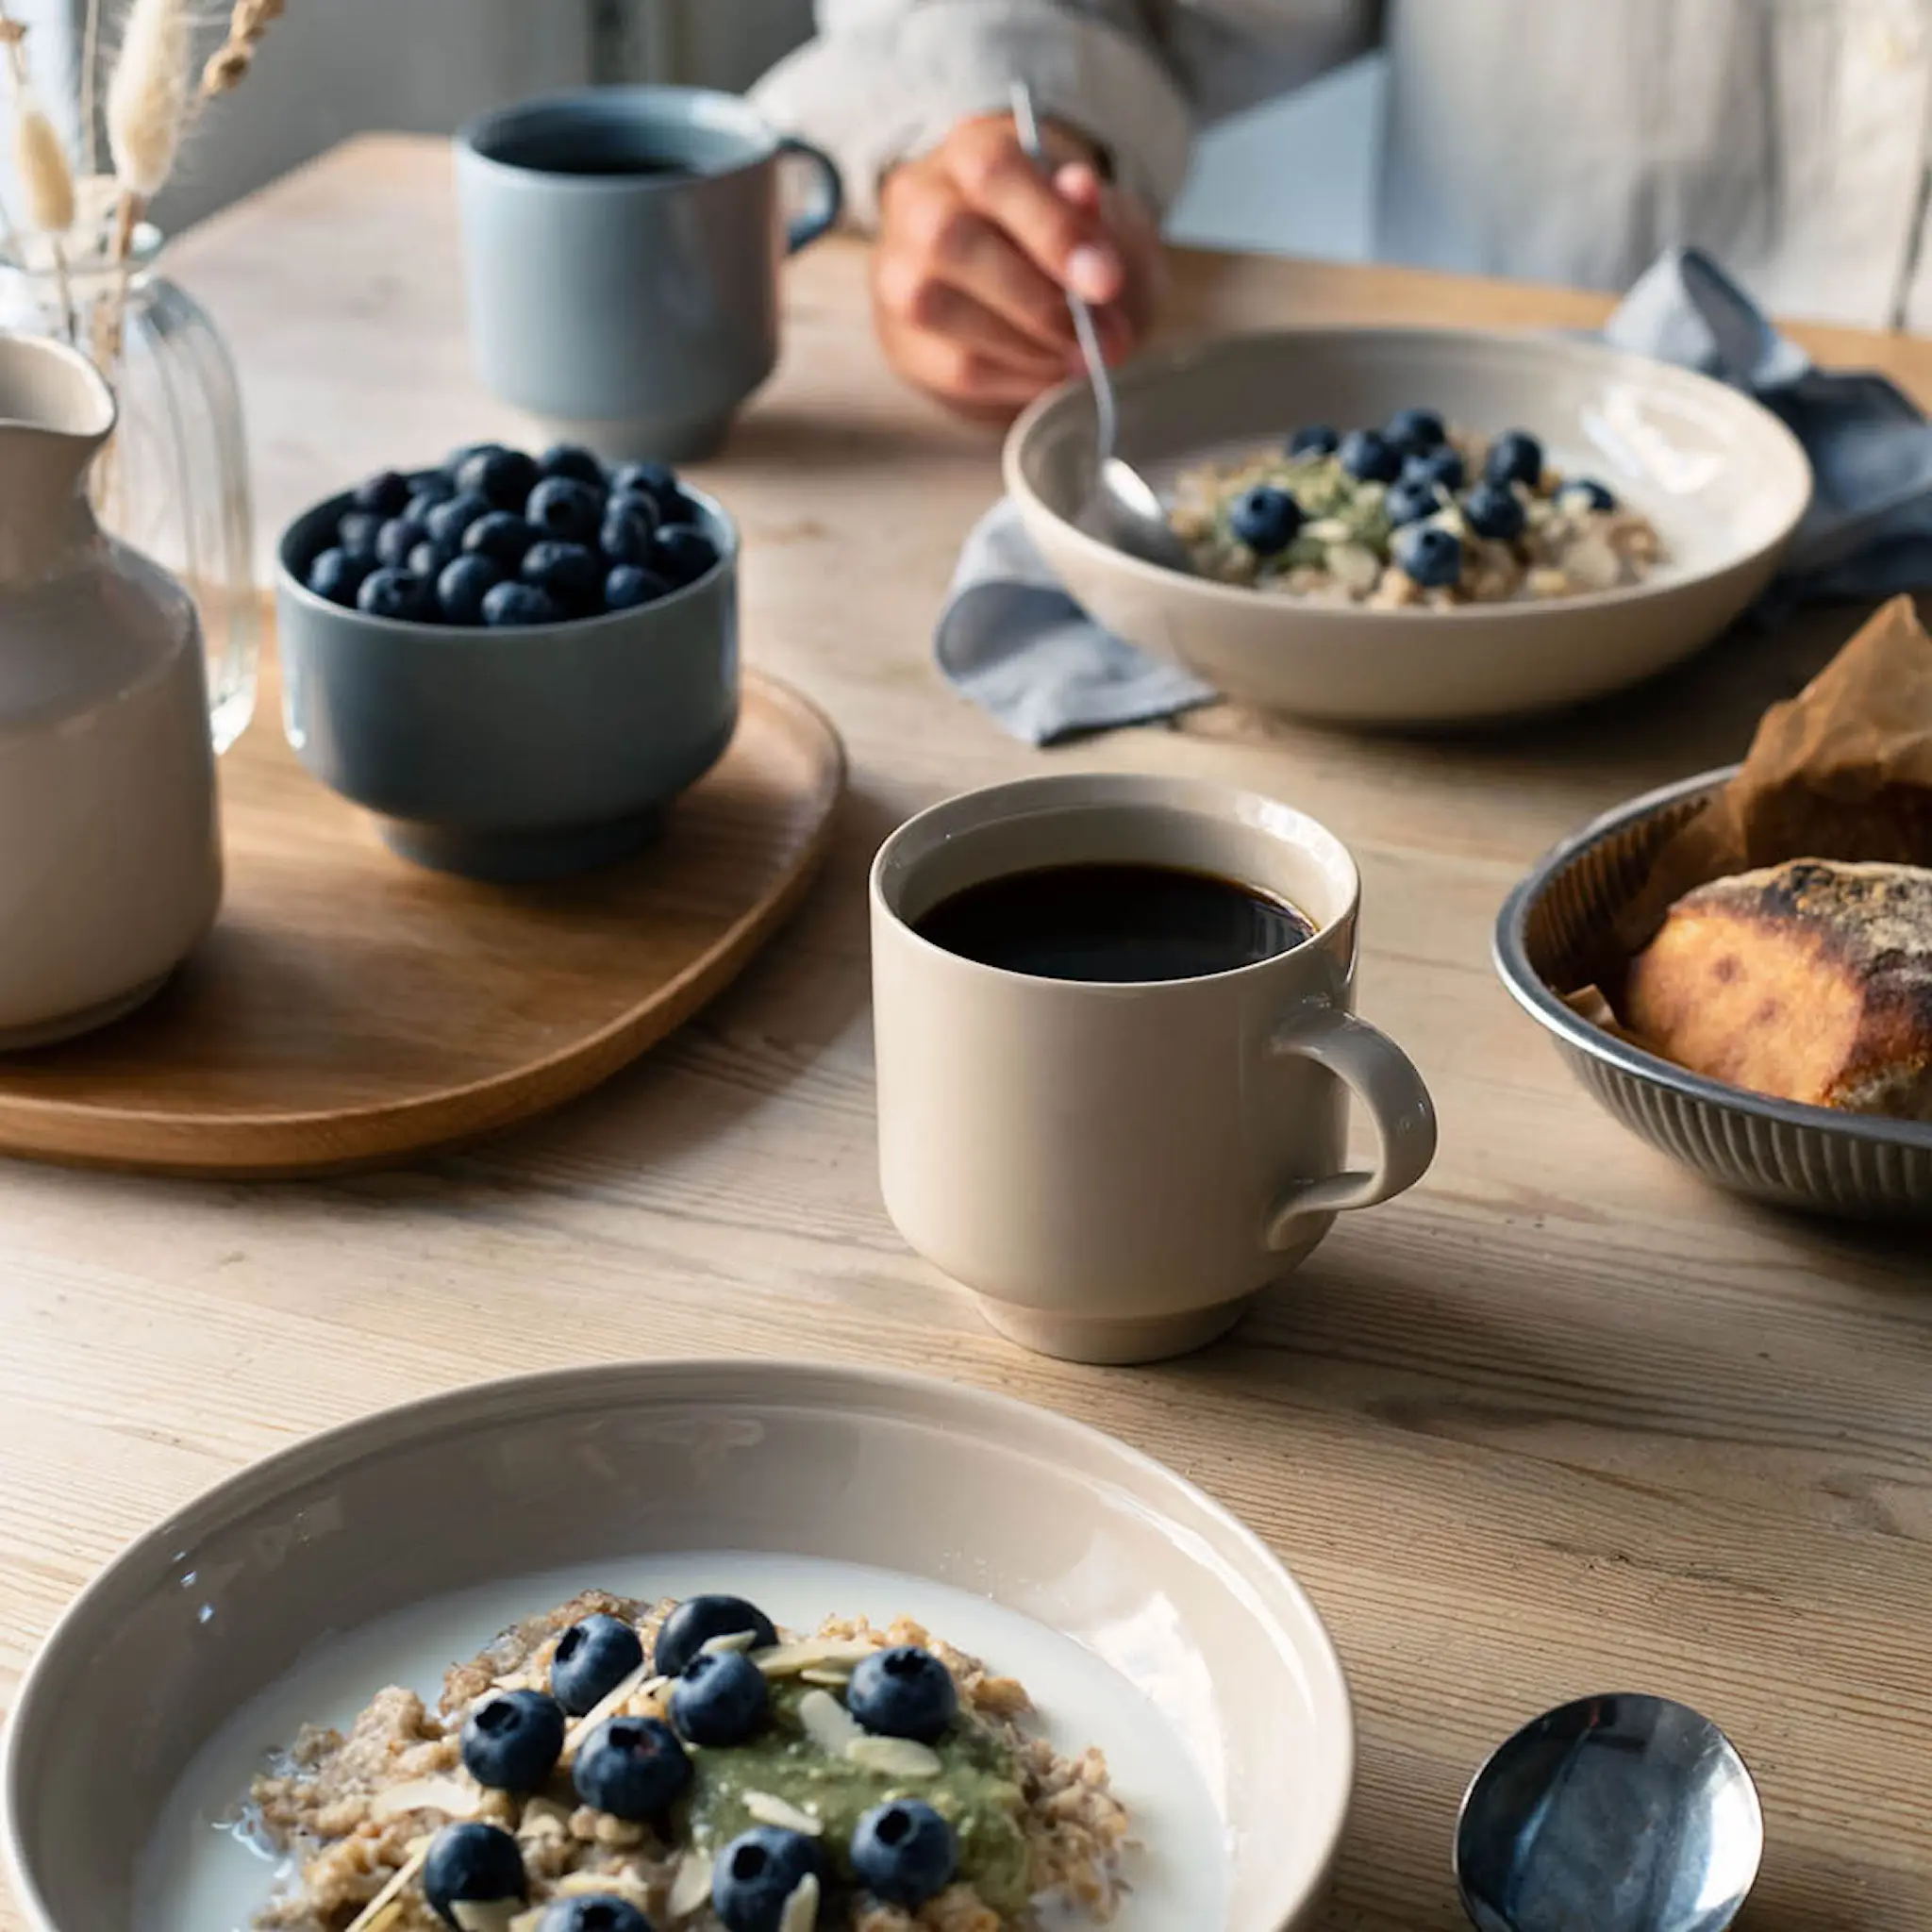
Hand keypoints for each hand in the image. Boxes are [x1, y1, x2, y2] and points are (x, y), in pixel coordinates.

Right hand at [872, 111, 1160, 419]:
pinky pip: (953, 365)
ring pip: (939, 308)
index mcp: (967, 150)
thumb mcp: (1090, 218)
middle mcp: (916, 200)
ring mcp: (896, 272)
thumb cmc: (1058, 242)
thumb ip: (1088, 210)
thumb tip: (1082, 188)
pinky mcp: (903, 340)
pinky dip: (1016, 377)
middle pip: (952, 239)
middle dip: (1038, 299)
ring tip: (1086, 357)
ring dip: (1027, 345)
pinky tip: (1055, 372)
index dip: (1051, 228)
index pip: (993, 172)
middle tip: (1105, 337)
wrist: (1018, 292)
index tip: (1107, 283)